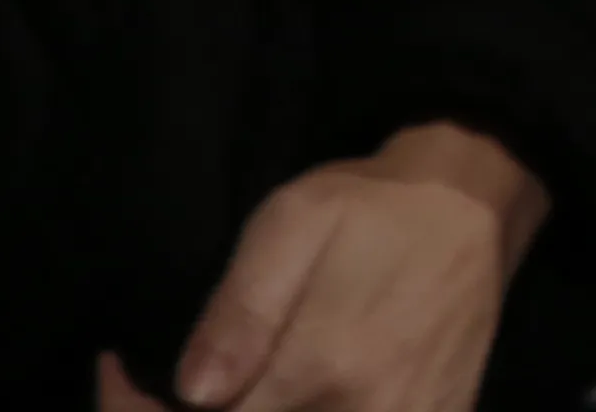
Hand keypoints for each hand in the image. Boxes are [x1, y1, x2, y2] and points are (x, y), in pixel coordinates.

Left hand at [127, 122, 545, 411]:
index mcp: (321, 368)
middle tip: (162, 392)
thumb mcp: (294, 223)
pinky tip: (278, 395)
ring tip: (216, 392)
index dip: (141, 411)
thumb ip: (241, 310)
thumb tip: (194, 393)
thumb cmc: (372, 207)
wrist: (474, 204)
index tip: (120, 373)